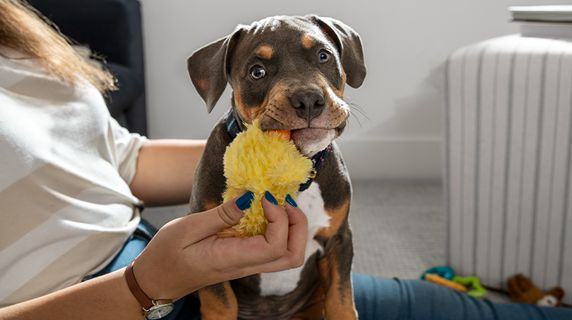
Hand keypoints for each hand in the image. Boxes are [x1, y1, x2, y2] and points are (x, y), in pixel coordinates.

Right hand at [132, 192, 307, 300]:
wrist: (157, 280)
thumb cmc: (166, 255)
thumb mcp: (188, 228)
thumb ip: (221, 214)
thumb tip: (249, 197)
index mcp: (233, 260)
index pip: (275, 246)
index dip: (280, 219)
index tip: (265, 197)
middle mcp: (246, 266)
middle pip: (293, 256)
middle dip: (298, 226)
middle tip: (283, 201)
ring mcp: (248, 265)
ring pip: (288, 255)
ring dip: (292, 228)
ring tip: (277, 204)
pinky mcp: (245, 260)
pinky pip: (275, 249)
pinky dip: (281, 229)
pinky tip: (267, 211)